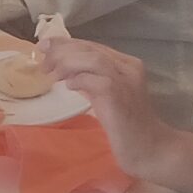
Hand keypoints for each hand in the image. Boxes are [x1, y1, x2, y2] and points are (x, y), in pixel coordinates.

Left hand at [43, 38, 173, 174]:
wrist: (149, 149)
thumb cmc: (127, 126)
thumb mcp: (107, 96)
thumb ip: (92, 80)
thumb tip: (64, 71)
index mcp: (127, 64)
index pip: (92, 45)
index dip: (66, 43)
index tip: (44, 47)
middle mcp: (128, 67)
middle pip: (90, 48)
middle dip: (61, 51)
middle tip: (43, 62)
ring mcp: (125, 80)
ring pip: (92, 58)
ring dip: (67, 63)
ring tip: (52, 75)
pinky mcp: (119, 95)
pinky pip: (94, 79)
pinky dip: (78, 80)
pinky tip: (69, 87)